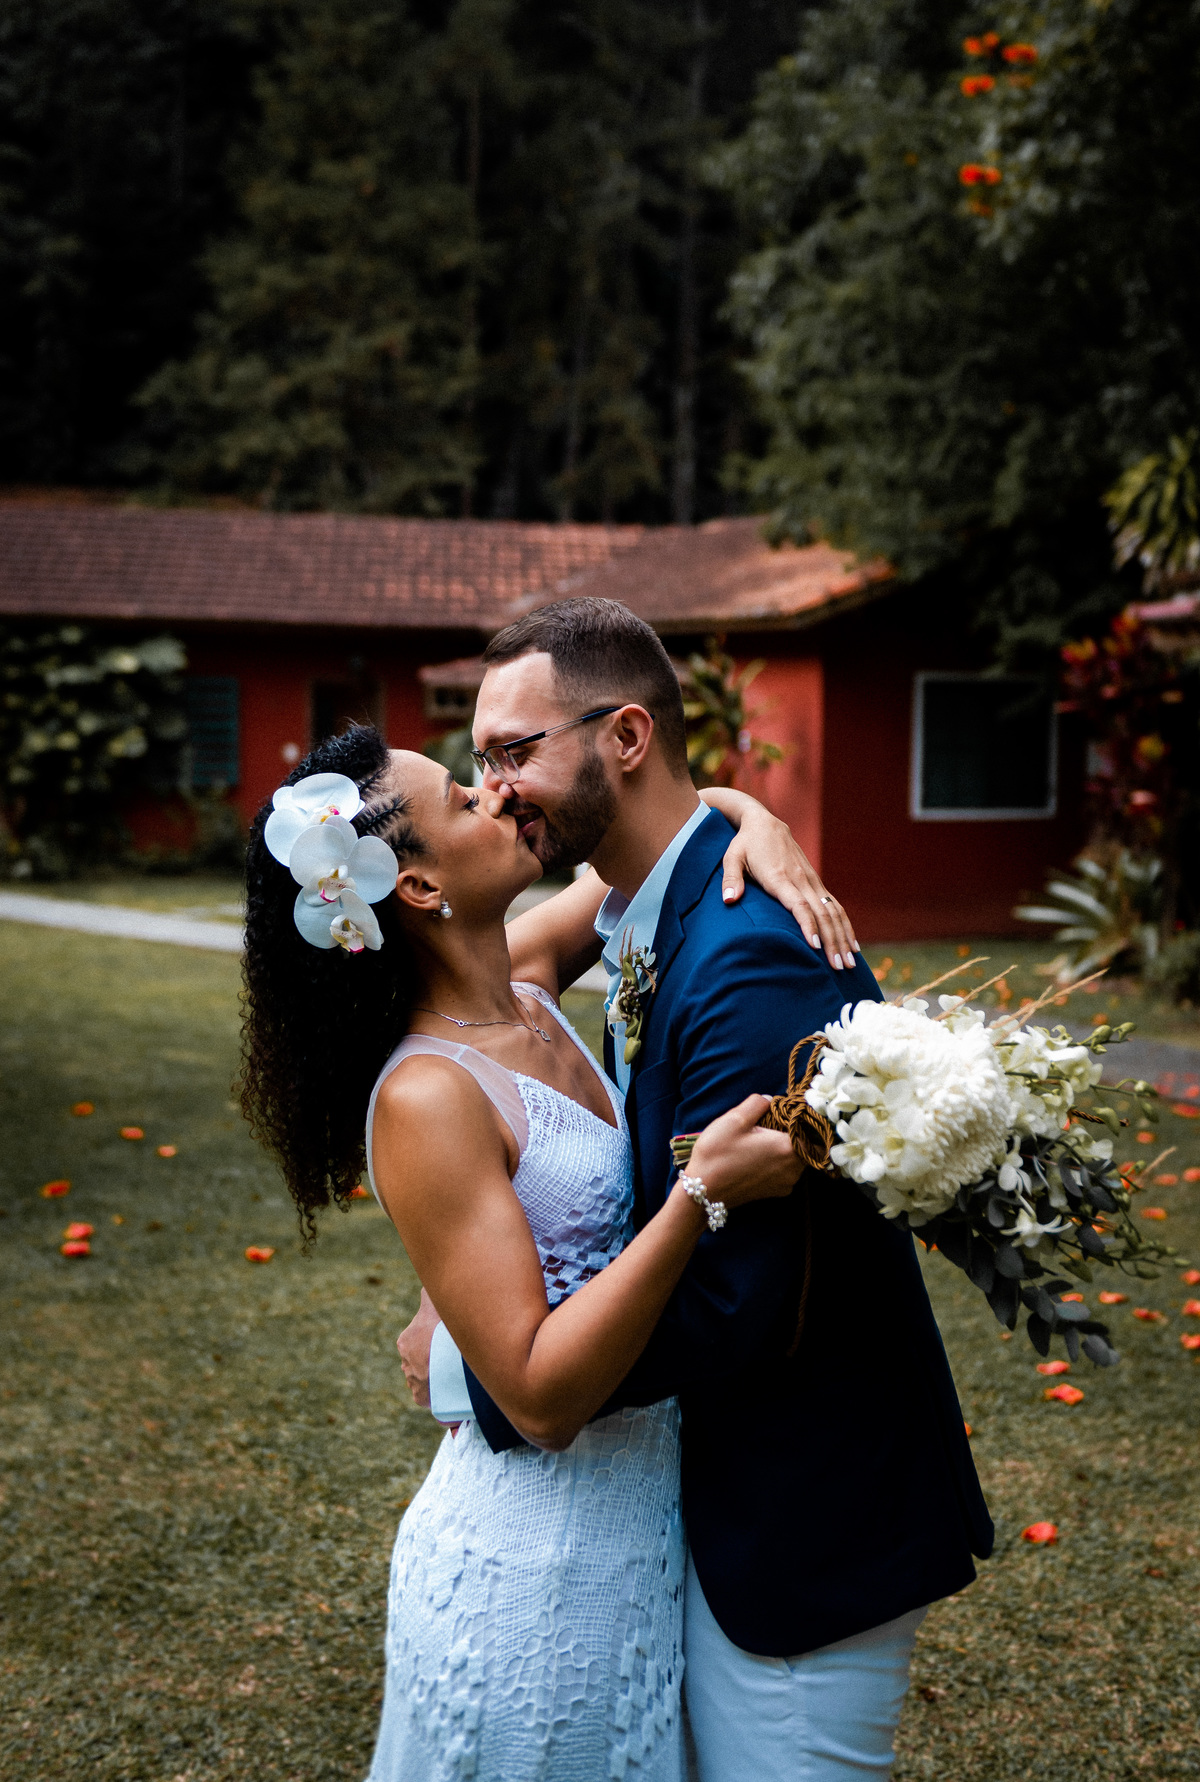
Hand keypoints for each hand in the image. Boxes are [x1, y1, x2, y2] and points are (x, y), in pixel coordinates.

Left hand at [396, 1286, 439, 1408]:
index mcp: (406, 1341)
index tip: (446, 1336)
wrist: (449, 1362)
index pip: (418, 1337)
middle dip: (433, 1357)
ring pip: (424, 1376)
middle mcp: (405, 1363)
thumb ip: (429, 1293)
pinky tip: (449, 1383)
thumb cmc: (441, 1330)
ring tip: (453, 1370)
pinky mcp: (421, 1398)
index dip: (433, 1336)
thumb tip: (427, 1280)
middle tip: (451, 1354)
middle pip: (420, 1358)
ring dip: (436, 1374)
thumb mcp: (434, 1305)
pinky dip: (439, 1390)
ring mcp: (413, 1382)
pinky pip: (429, 1393)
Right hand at [684, 1095, 798, 1210]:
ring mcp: (786, 1184)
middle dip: (787, 1132)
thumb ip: (758, 1103)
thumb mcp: (734, 1119)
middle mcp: (794, 1169)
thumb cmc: (718, 1154)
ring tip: (756, 1141)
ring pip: (793, 1157)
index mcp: (788, 1148)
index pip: (808, 1127)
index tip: (780, 1111)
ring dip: (780, 1147)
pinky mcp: (775, 1193)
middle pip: (803, 1143)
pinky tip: (754, 1157)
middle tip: (765, 1124)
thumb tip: (770, 1100)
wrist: (703, 1192)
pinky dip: (774, 1162)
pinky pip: (783, 1170)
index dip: (796, 1116)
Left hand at [720, 806, 857, 969]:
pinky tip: (852, 943)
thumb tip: (729, 900)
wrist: (764, 823)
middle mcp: (800, 879)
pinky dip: (845, 925)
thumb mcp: (732, 857)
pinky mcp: (815, 882)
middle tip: (840, 967)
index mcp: (780, 877)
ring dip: (843, 937)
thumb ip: (730, 879)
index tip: (815, 946)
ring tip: (850, 962)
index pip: (799, 904)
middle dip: (832, 941)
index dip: (808, 925)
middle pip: (821, 914)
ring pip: (832, 911)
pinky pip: (834, 906)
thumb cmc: (744, 844)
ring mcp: (811, 880)